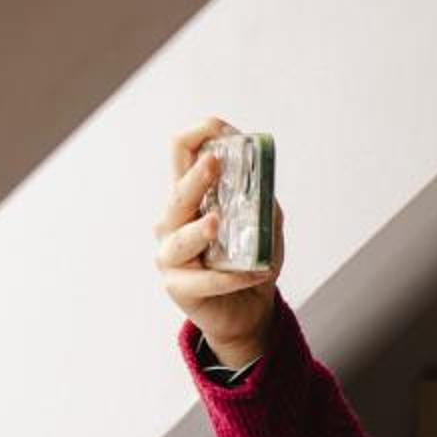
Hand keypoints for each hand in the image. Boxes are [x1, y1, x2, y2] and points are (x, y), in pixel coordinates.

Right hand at [154, 118, 282, 369]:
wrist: (247, 310)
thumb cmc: (249, 261)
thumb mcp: (263, 225)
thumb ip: (261, 202)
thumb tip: (265, 183)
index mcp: (191, 198)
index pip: (181, 155)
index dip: (198, 136)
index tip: (219, 126)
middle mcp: (173, 222)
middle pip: (177, 193)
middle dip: (196, 178)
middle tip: (215, 163)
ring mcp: (171, 255)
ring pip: (179, 238)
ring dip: (199, 230)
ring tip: (217, 223)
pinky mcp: (179, 287)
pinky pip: (205, 280)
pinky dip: (232, 277)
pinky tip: (257, 272)